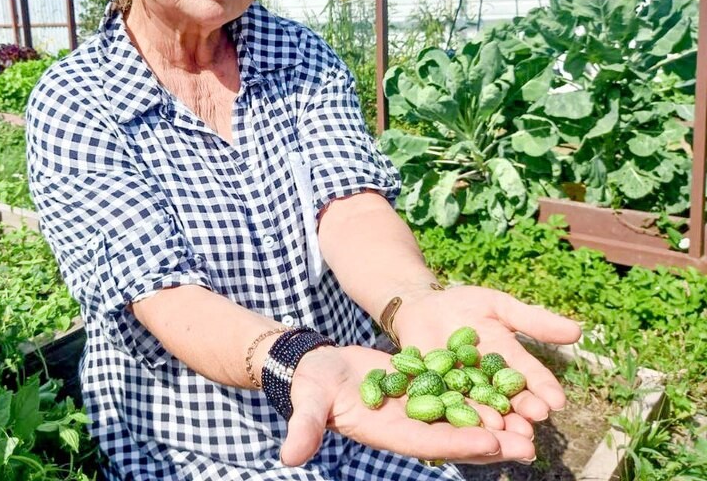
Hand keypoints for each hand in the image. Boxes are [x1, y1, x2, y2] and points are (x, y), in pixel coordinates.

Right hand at [281, 344, 542, 466]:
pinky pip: (458, 391)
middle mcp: (409, 425)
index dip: (459, 443)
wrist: (318, 367)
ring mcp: (419, 408)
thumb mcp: (308, 403)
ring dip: (498, 419)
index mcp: (386, 433)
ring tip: (534, 421)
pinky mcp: (423, 387)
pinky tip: (512, 388)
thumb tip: (289, 456)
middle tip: (530, 442)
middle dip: (493, 440)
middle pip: (456, 435)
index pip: (428, 442)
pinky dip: (484, 392)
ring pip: (465, 416)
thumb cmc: (310, 385)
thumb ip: (304, 427)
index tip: (491, 442)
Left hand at [392, 285, 582, 424]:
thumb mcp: (499, 306)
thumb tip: (577, 332)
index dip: (544, 390)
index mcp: (510, 363)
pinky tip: (467, 424)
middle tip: (534, 422)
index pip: (531, 379)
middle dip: (523, 412)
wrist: (422, 306)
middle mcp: (490, 383)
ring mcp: (463, 390)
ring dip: (495, 422)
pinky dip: (457, 414)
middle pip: (510, 401)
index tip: (557, 402)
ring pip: (482, 410)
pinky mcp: (435, 394)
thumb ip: (532, 321)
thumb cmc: (464, 305)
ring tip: (505, 429)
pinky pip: (447, 406)